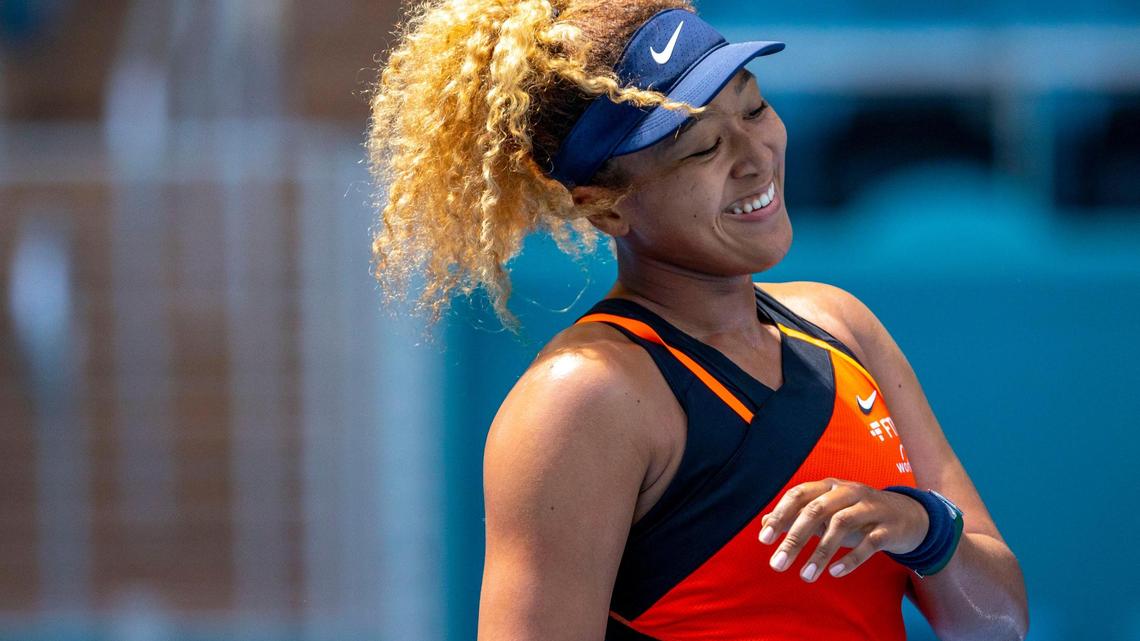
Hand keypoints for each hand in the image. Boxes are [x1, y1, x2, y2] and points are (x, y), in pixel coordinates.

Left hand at [757, 478, 928, 581]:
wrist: (908, 517)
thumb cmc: (858, 515)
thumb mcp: (827, 513)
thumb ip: (797, 516)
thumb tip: (764, 523)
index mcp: (829, 486)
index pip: (798, 495)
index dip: (780, 515)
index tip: (764, 540)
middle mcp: (848, 492)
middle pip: (816, 510)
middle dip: (794, 538)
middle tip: (777, 565)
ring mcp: (870, 508)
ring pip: (841, 524)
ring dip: (821, 552)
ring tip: (805, 576)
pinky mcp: (888, 528)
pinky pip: (869, 542)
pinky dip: (851, 558)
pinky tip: (835, 572)